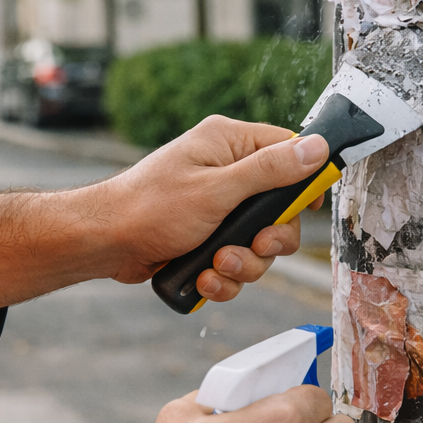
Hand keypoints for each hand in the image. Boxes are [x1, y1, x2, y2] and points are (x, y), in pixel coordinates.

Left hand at [98, 117, 329, 299]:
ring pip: (259, 243)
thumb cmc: (150, 207)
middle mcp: (226, 173)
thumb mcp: (217, 189)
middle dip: (268, 239)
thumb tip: (316, 147)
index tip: (308, 207)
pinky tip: (203, 278)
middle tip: (254, 245)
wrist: (105, 244)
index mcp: (228, 144)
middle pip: (279, 209)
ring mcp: (216, 208)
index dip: (304, 180)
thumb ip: (269, 171)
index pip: (287, 150)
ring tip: (215, 266)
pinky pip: (236, 261)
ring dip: (244, 263)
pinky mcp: (206, 238)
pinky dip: (224, 277)